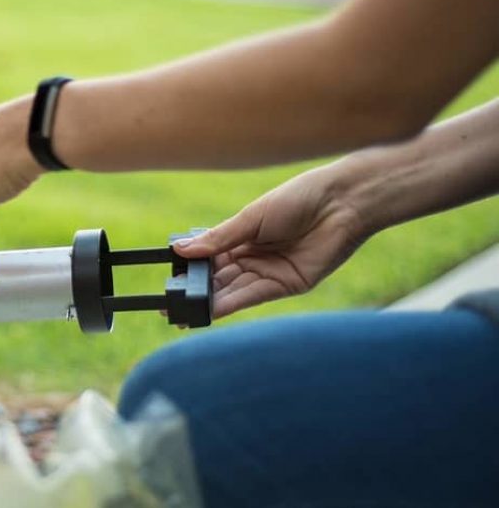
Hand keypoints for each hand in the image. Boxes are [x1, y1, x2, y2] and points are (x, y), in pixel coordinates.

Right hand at [174, 165, 369, 318]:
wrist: (340, 203)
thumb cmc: (297, 199)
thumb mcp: (251, 218)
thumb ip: (218, 239)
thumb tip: (180, 249)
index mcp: (242, 237)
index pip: (210, 258)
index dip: (191, 269)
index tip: (171, 279)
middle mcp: (254, 257)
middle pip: (220, 278)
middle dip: (197, 291)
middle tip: (172, 303)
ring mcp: (270, 272)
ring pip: (234, 290)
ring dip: (210, 301)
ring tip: (185, 311)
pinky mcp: (287, 284)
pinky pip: (254, 296)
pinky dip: (232, 303)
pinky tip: (212, 308)